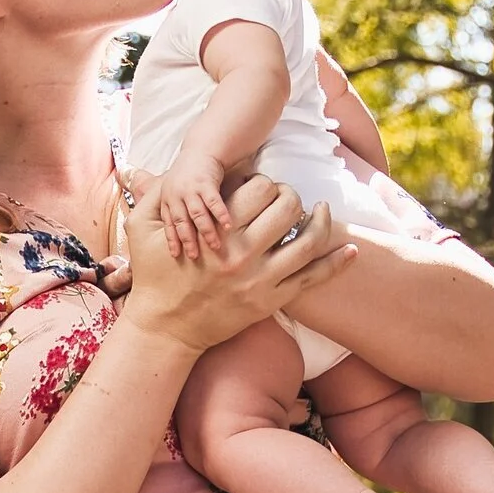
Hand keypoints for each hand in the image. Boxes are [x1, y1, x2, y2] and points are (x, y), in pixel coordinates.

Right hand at [119, 173, 352, 360]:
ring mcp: (261, 279)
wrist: (165, 329)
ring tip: (320, 211)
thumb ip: (152, 193)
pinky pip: (313, 279)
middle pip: (288, 206)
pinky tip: (351, 249)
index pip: (259, 187)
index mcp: (218, 231)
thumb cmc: (153, 276)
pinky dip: (337, 262)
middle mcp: (243, 253)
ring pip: (308, 240)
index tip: (259, 186)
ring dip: (320, 220)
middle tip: (287, 197)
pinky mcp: (271, 301)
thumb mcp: (142, 229)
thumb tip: (148, 163)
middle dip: (291, 194)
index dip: (263, 180)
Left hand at [153, 164, 233, 262]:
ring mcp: (191, 189)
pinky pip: (214, 202)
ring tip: (215, 246)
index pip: (168, 223)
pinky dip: (221, 214)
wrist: (201, 151)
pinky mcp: (207, 183)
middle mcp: (176, 195)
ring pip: (198, 214)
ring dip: (206, 231)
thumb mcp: (173, 192)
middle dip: (188, 240)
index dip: (172, 240)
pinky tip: (229, 226)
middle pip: (181, 222)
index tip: (176, 256)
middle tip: (194, 257)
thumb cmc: (188, 176)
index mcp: (167, 199)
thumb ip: (173, 212)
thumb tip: (174, 239)